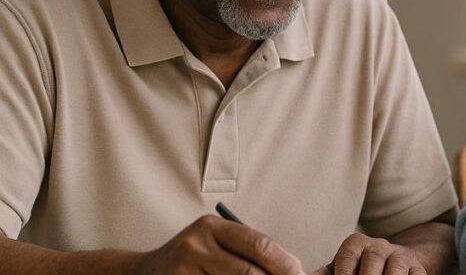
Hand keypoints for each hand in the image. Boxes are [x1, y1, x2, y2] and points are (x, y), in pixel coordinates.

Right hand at [132, 215, 304, 274]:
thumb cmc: (190, 262)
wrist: (141, 273)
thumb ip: (246, 254)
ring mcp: (183, 267)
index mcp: (214, 227)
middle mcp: (197, 243)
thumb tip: (291, 270)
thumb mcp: (214, 246)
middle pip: (249, 272)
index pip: (260, 244)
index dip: (285, 264)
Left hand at [313, 233, 426, 274]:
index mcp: (356, 244)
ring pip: (395, 268)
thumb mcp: (338, 270)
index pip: (348, 255)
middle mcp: (379, 246)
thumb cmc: (357, 271)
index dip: (344, 273)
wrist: (394, 263)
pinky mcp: (417, 268)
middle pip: (373, 259)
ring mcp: (400, 257)